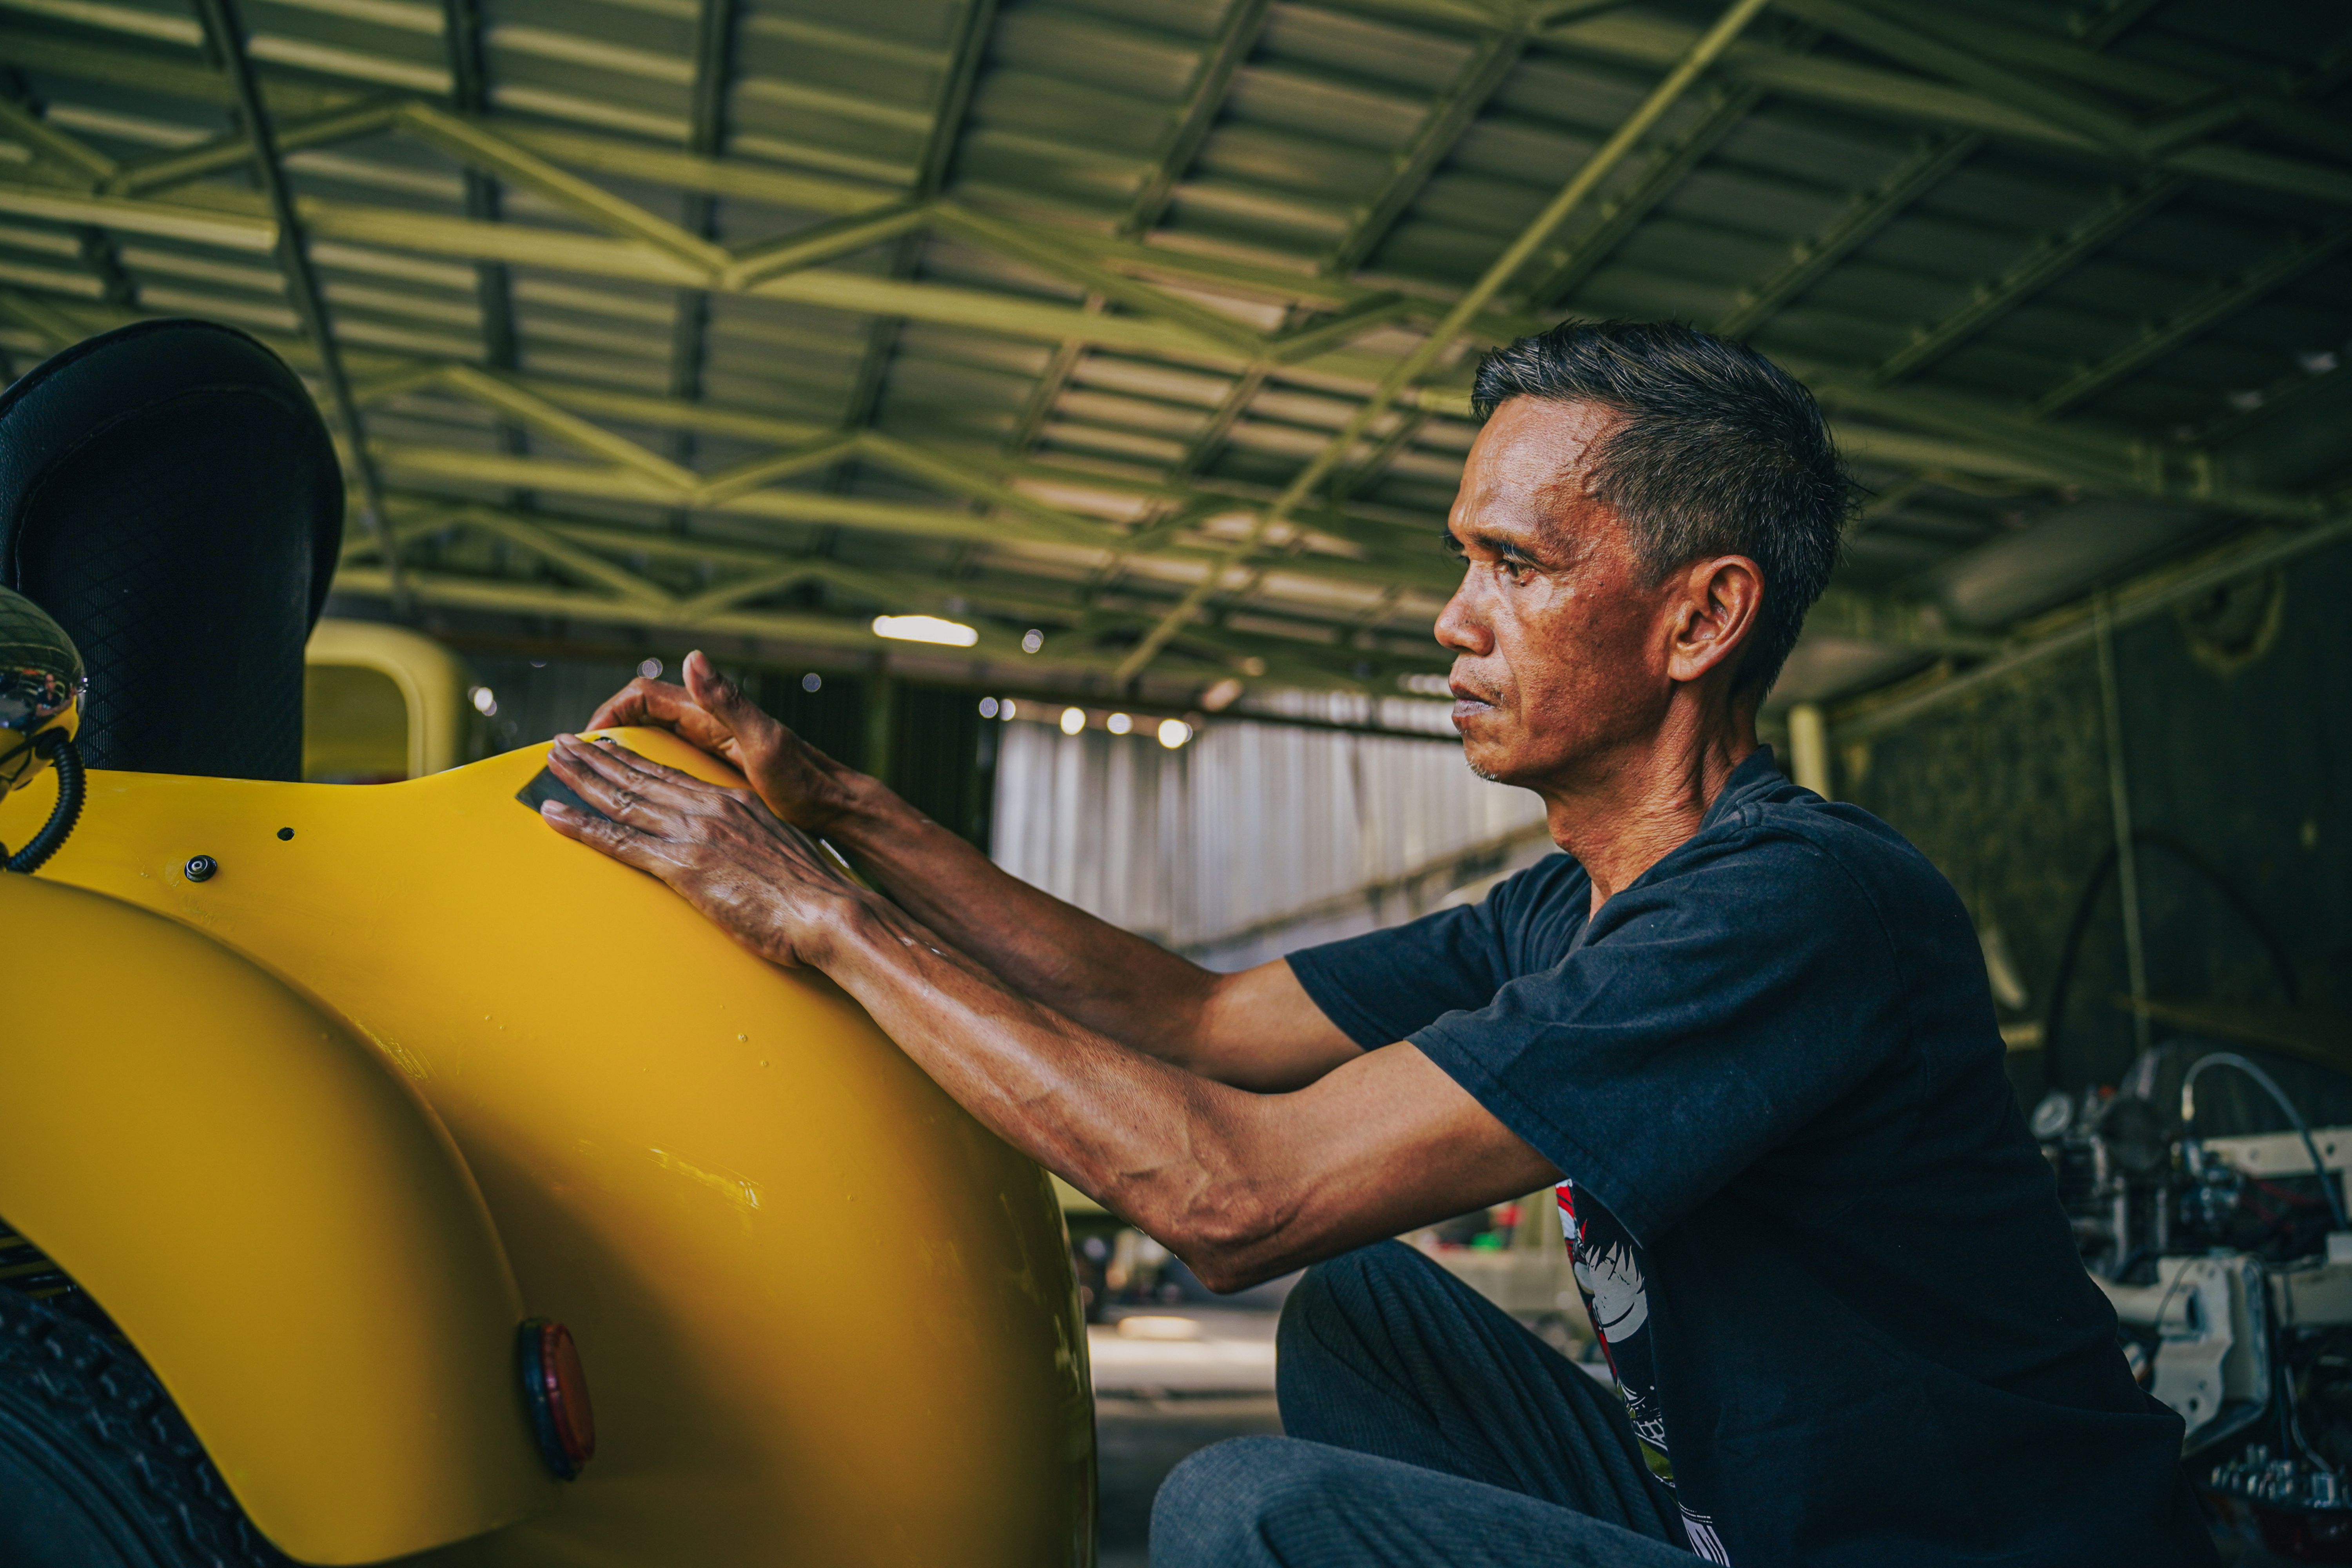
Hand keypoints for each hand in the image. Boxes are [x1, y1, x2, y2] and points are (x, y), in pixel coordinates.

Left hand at [539, 733, 867, 968]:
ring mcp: (694, 834)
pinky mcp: (683, 865)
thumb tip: (743, 854)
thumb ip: (751, 844)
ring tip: (550, 762)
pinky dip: (581, 825)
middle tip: (562, 743)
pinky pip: (619, 841)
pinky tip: (553, 814)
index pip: (672, 775)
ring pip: (622, 798)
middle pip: (639, 777)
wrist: (828, 910)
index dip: (634, 760)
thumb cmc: (811, 894)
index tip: (607, 748)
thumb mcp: (780, 852)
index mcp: (732, 803)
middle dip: (595, 758)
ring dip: (580, 778)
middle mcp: (709, 809)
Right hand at [585, 650, 861, 833]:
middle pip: (641, 717)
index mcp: (711, 716)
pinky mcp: (718, 774)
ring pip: (652, 742)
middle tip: (572, 756)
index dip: (610, 711)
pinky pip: (669, 766)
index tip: (588, 738)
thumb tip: (692, 658)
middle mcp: (709, 727)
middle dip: (605, 732)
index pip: (644, 697)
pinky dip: (644, 774)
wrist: (835, 809)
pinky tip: (632, 798)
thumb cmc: (805, 779)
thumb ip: (729, 701)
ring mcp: (712, 750)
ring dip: (620, 754)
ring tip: (589, 774)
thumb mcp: (765, 740)